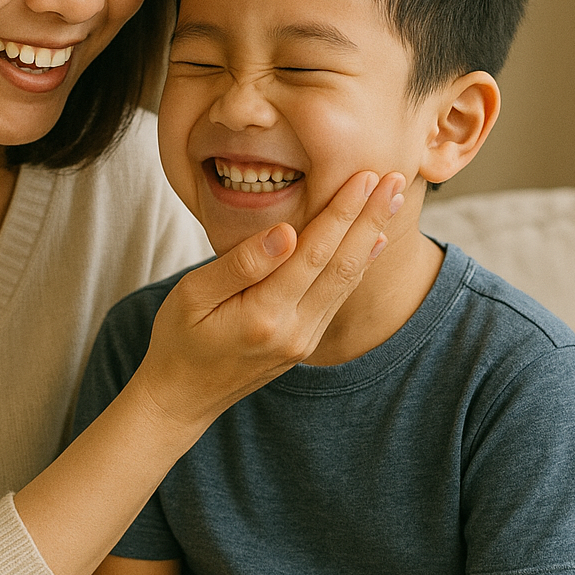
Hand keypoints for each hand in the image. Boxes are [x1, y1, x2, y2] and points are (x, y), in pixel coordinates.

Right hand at [133, 169, 405, 433]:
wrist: (181, 397)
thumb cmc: (178, 338)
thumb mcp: (193, 295)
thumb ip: (241, 264)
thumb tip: (286, 232)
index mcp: (264, 314)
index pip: (313, 252)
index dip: (340, 212)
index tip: (363, 177)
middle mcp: (295, 331)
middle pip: (342, 265)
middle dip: (370, 218)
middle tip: (396, 179)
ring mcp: (304, 340)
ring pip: (346, 281)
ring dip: (371, 236)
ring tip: (393, 200)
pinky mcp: (305, 342)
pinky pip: (338, 296)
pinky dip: (358, 264)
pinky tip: (371, 241)